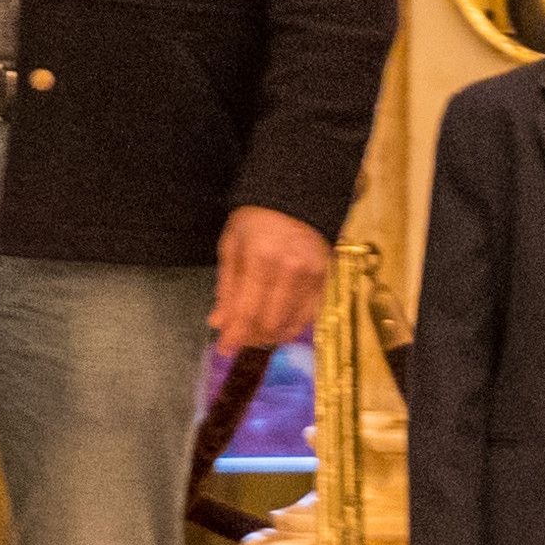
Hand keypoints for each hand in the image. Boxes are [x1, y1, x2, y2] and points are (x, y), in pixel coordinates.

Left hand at [211, 204, 332, 357]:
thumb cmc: (256, 220)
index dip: (234, 335)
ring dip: (269, 336)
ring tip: (255, 332)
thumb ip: (227, 287)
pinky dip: (291, 327)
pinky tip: (277, 325)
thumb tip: (219, 323)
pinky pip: (308, 316)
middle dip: (250, 337)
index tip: (223, 349)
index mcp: (261, 259)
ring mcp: (312, 276)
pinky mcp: (325, 279)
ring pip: (290, 324)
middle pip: (269, 323)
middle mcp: (290, 271)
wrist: (297, 196)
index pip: (247, 311)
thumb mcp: (232, 245)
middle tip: (238, 337)